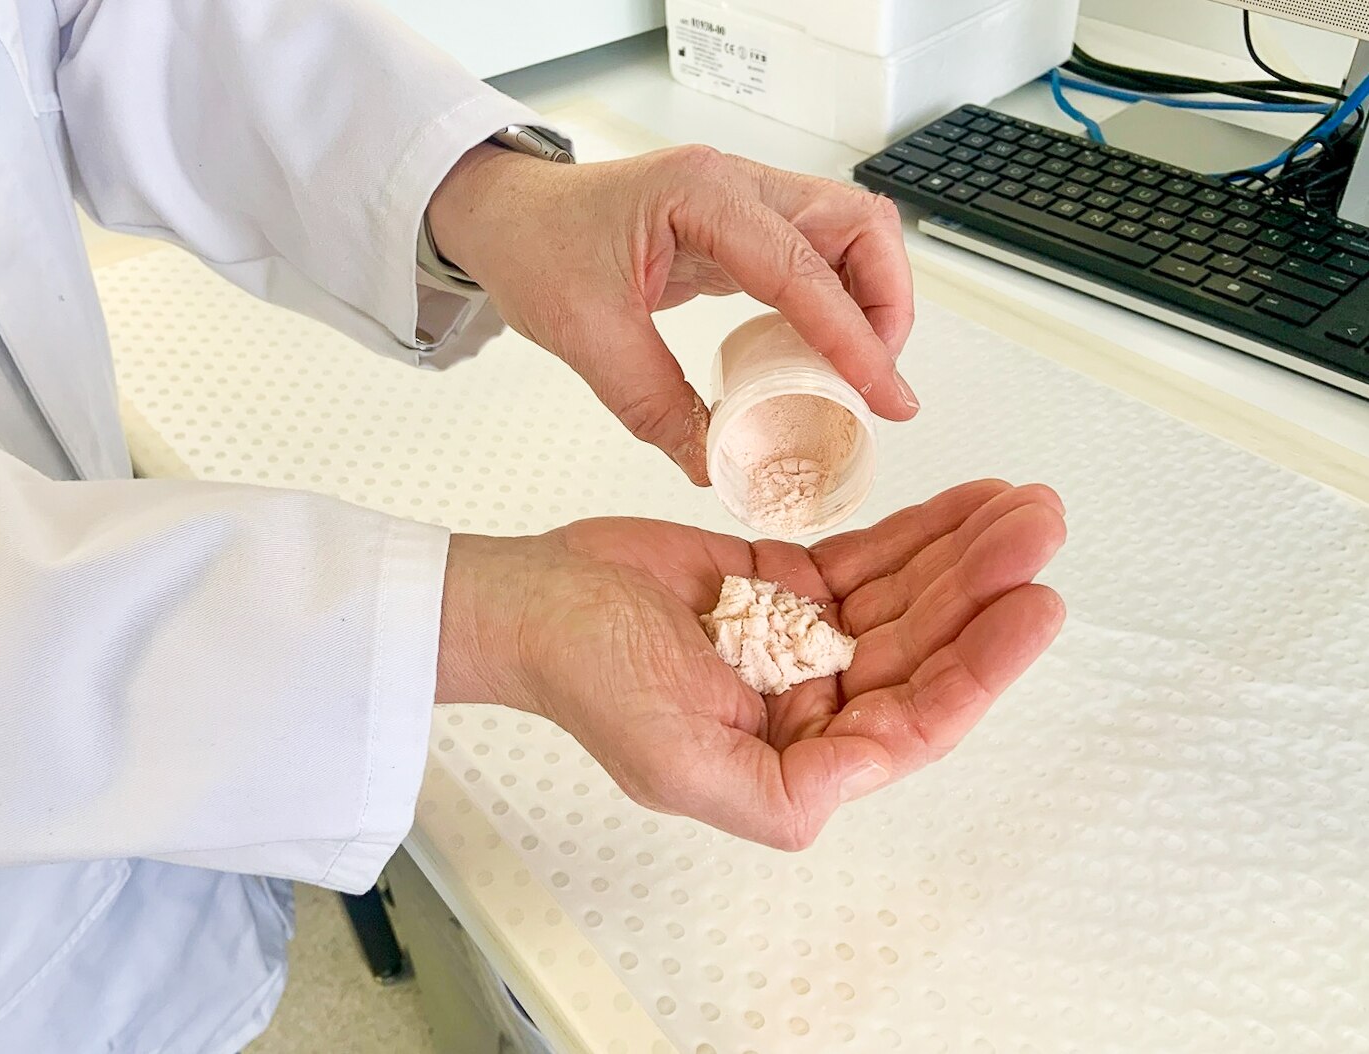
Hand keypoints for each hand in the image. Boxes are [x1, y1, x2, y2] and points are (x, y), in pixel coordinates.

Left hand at [426, 144, 917, 484]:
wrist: (507, 218)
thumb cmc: (535, 247)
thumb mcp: (585, 336)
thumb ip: (653, 404)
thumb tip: (715, 462)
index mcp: (700, 195)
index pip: (803, 266)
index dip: (854, 336)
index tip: (886, 395)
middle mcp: (735, 186)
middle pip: (858, 225)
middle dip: (886, 303)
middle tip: (876, 380)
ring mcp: (743, 202)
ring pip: (849, 235)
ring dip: (871, 301)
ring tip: (857, 372)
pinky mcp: (741, 229)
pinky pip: (816, 257)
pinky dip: (837, 304)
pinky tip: (822, 356)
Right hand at [437, 480, 1066, 849]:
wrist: (534, 601)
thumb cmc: (586, 679)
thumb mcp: (678, 762)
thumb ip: (779, 790)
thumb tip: (872, 767)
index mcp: (798, 757)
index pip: (914, 716)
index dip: (981, 664)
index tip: (1032, 606)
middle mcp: (814, 702)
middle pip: (925, 645)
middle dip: (987, 588)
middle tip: (1039, 532)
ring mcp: (805, 637)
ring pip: (909, 595)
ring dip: (968, 552)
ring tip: (1024, 507)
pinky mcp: (789, 581)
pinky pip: (872, 557)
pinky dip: (921, 531)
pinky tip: (966, 505)